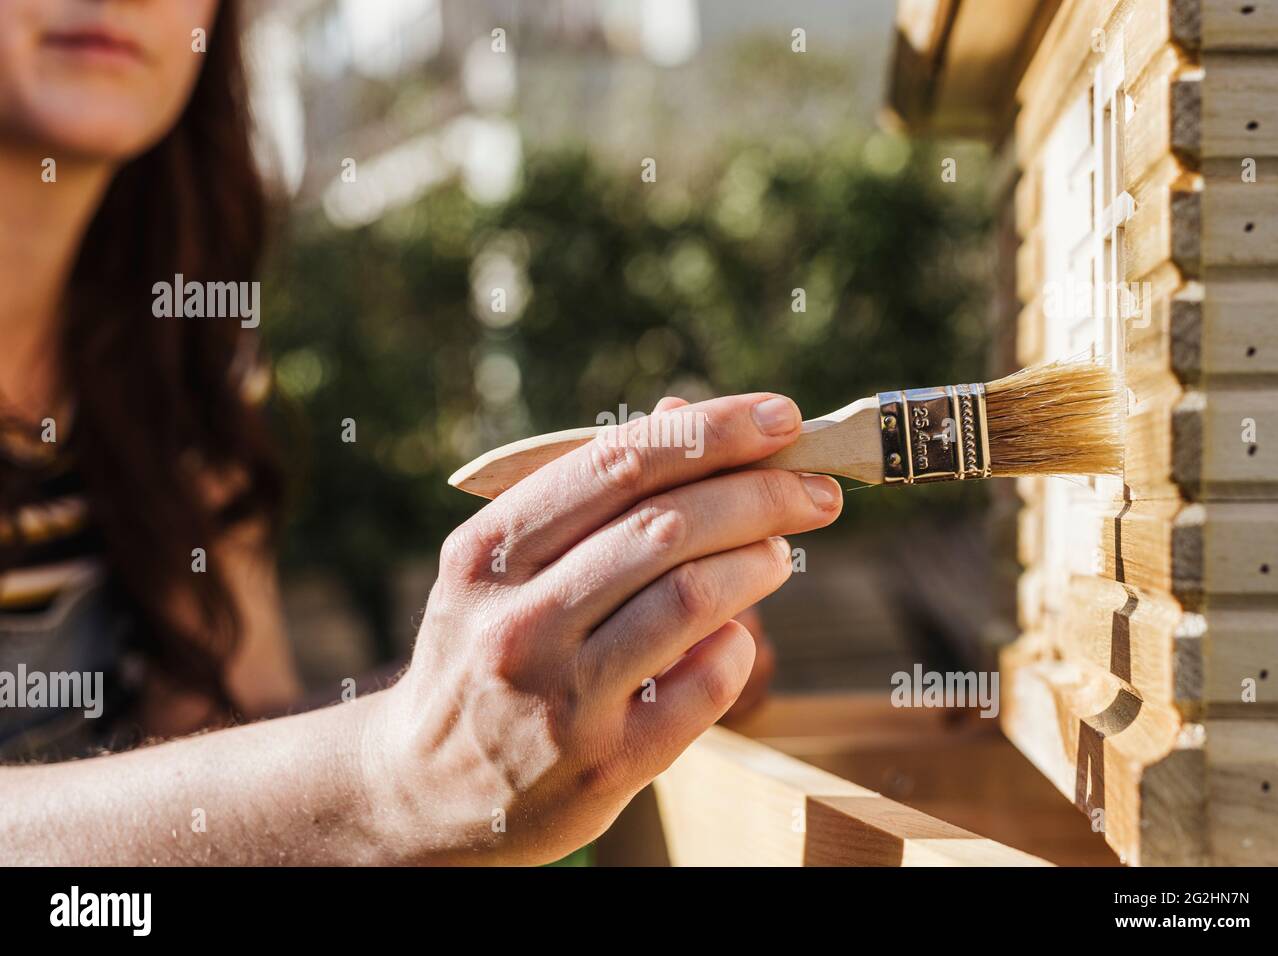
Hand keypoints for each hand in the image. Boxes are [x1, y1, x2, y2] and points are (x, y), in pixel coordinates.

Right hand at [363, 393, 842, 863]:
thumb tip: (688, 415)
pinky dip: (738, 645)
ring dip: (758, 561)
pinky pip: (705, 683)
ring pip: (691, 599)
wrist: (423, 788)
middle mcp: (517, 622)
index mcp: (487, 555)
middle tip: (816, 489)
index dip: (711, 432)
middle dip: (762, 494)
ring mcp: (561, 699)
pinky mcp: (605, 764)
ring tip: (777, 552)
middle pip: (668, 526)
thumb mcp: (504, 569)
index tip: (779, 416)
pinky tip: (735, 634)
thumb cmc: (484, 650)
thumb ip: (589, 498)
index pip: (619, 464)